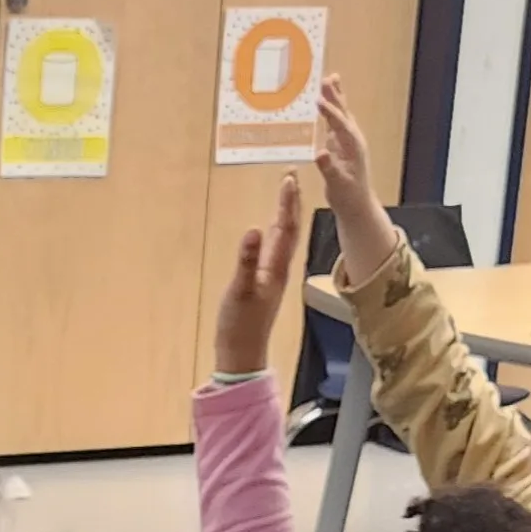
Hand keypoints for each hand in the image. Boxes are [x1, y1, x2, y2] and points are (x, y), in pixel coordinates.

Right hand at [215, 173, 302, 377]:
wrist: (242, 354)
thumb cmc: (240, 324)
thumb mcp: (240, 291)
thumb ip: (247, 261)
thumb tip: (254, 230)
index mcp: (276, 268)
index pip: (286, 228)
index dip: (288, 203)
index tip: (289, 178)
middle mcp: (279, 270)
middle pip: (289, 230)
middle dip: (290, 203)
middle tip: (290, 177)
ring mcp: (272, 277)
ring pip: (283, 240)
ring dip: (285, 216)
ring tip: (285, 196)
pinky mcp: (264, 284)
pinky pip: (274, 251)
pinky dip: (274, 233)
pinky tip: (269, 231)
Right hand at [315, 75, 376, 216]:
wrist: (357, 207)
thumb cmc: (349, 198)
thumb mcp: (337, 185)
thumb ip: (329, 169)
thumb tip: (320, 154)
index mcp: (352, 148)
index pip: (341, 125)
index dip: (330, 113)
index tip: (318, 101)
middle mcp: (352, 140)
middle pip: (342, 113)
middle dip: (334, 96)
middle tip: (327, 78)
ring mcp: (347, 142)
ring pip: (340, 115)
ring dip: (334, 98)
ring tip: (330, 79)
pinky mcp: (340, 146)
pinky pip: (334, 123)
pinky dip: (329, 111)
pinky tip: (323, 102)